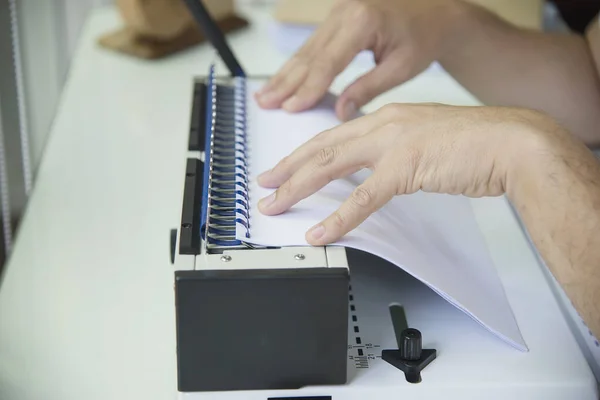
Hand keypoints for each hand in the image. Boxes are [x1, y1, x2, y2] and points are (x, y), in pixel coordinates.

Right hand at [255, 0, 467, 120]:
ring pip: (305, 50)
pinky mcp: (336, 19)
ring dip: (285, 75)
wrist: (436, 12)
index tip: (291, 108)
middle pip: (309, 55)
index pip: (328, 62)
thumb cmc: (424, 38)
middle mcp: (345, 13)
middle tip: (265, 104)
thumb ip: (368, 89)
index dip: (308, 88)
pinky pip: (312, 46)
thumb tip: (340, 112)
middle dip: (286, 82)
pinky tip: (281, 80)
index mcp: (363, 22)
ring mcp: (338, 13)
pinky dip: (296, 66)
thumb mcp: (401, 68)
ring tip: (264, 96)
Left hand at [256, 104, 553, 244]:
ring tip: (275, 205)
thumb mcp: (426, 141)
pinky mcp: (406, 167)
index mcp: (388, 118)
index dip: (304, 154)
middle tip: (264, 186)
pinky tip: (320, 231)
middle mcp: (385, 124)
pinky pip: (363, 197)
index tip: (283, 168)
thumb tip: (377, 174)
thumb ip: (398, 154)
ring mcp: (393, 143)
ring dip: (298, 188)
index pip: (334, 136)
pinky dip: (338, 217)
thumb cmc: (476, 145)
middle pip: (322, 148)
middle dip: (288, 169)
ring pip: (331, 166)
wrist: (512, 143)